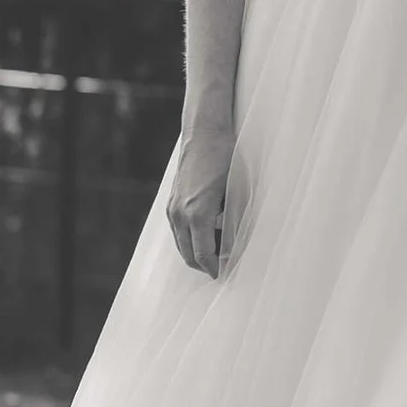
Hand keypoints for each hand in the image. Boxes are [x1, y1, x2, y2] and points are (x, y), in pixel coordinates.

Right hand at [164, 121, 233, 276]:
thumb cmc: (224, 157)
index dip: (212, 267)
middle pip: (188, 253)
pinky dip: (188, 239)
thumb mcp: (235, 189)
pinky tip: (204, 236)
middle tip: (221, 268)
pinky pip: (177, 230)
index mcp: (198, 213)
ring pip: (180, 243)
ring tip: (215, 255)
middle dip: (203, 265)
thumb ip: (232, 217)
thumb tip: (234, 238)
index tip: (222, 274)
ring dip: (194, 253)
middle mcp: (180, 213)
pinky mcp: (171, 201)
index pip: (202, 254)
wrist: (204, 132)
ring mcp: (173, 207)